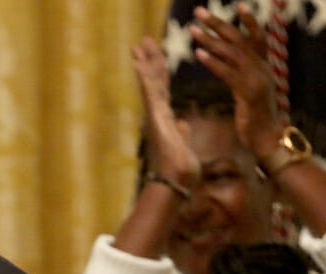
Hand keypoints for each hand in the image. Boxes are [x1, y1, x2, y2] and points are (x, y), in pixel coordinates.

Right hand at [132, 36, 198, 184]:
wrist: (177, 181)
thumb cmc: (182, 168)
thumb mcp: (186, 144)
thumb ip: (182, 132)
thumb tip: (182, 125)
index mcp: (165, 118)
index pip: (162, 89)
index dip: (159, 71)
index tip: (156, 55)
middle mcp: (157, 114)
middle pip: (154, 81)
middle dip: (150, 60)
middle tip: (144, 41)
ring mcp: (154, 115)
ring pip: (149, 83)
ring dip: (144, 62)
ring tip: (139, 45)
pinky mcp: (156, 117)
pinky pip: (150, 92)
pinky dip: (145, 76)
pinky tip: (140, 62)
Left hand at [190, 3, 283, 160]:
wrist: (268, 141)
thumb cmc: (256, 119)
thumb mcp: (249, 93)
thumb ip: (242, 77)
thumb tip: (229, 64)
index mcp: (264, 68)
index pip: (257, 37)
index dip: (249, 21)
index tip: (237, 4)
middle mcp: (263, 69)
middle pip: (240, 39)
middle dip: (219, 23)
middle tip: (199, 11)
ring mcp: (257, 80)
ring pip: (232, 53)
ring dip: (211, 40)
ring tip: (193, 30)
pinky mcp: (248, 93)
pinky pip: (228, 73)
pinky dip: (214, 62)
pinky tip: (199, 54)